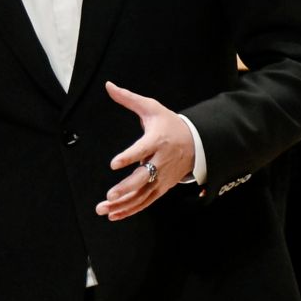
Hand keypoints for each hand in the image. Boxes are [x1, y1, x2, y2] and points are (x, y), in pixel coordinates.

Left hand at [96, 80, 195, 221]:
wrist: (197, 142)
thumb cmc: (169, 124)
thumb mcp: (152, 108)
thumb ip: (128, 99)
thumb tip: (108, 85)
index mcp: (157, 141)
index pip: (142, 149)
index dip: (129, 157)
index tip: (114, 163)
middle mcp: (161, 161)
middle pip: (144, 177)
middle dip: (127, 187)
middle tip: (109, 195)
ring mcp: (163, 177)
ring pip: (143, 194)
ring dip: (124, 203)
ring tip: (104, 209)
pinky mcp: (163, 187)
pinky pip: (146, 201)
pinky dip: (131, 209)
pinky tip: (114, 215)